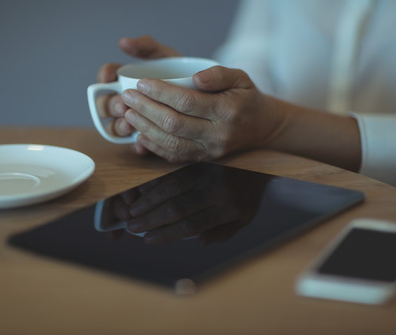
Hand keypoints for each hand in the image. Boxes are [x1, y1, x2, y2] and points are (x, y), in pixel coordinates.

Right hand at [95, 35, 179, 154]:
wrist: (207, 97)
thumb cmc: (182, 74)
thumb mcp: (167, 57)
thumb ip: (148, 47)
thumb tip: (123, 43)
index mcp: (127, 79)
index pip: (106, 76)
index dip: (104, 76)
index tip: (109, 77)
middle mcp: (127, 101)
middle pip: (106, 104)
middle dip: (110, 105)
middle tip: (122, 105)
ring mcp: (136, 121)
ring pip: (116, 127)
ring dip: (118, 126)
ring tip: (128, 124)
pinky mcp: (148, 139)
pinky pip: (136, 146)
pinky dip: (137, 145)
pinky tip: (140, 144)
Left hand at [120, 65, 281, 161]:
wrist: (261, 127)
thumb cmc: (245, 97)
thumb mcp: (240, 77)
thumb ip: (219, 74)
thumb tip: (195, 78)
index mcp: (227, 111)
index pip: (186, 102)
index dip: (160, 93)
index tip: (141, 83)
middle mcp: (218, 134)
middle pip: (174, 124)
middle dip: (146, 109)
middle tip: (127, 97)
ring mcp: (209, 151)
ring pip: (170, 143)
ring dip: (145, 128)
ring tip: (127, 113)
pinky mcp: (202, 159)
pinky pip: (174, 156)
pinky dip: (153, 146)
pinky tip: (139, 134)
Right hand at [123, 164, 267, 244]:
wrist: (264, 153)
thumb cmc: (249, 190)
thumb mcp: (245, 216)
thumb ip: (223, 233)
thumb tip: (199, 242)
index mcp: (229, 209)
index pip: (192, 226)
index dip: (167, 235)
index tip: (148, 240)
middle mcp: (218, 190)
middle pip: (177, 207)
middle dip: (151, 219)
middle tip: (132, 226)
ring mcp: (209, 169)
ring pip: (172, 186)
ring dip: (149, 199)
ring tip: (132, 210)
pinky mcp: (202, 154)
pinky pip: (174, 167)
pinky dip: (156, 178)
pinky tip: (142, 187)